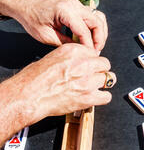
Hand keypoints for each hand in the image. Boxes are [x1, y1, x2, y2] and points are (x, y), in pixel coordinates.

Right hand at [0, 43, 115, 142]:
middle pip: (105, 64)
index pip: (94, 52)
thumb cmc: (34, 79)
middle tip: (93, 76)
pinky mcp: (89, 97)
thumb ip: (71, 58)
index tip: (89, 66)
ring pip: (109, 79)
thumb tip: (81, 61)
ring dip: (103, 83)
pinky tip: (95, 97)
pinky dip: (102, 97)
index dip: (92, 60)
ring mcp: (87, 81)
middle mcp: (83, 64)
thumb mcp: (52, 57)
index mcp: (73, 52)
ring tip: (94, 86)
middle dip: (100, 70)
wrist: (28, 96)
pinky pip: (107, 96)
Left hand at [5, 0, 107, 50]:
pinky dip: (95, 27)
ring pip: (98, 18)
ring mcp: (77, 4)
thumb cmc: (31, 17)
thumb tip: (78, 51)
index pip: (84, 31)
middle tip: (96, 52)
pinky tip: (91, 37)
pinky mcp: (77, 7)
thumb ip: (64, 44)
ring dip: (100, 32)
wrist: (24, 3)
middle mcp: (74, 5)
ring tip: (96, 45)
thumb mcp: (45, 36)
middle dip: (99, 39)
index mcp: (65, 11)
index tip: (90, 56)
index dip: (89, 46)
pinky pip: (93, 16)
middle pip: (97, 23)